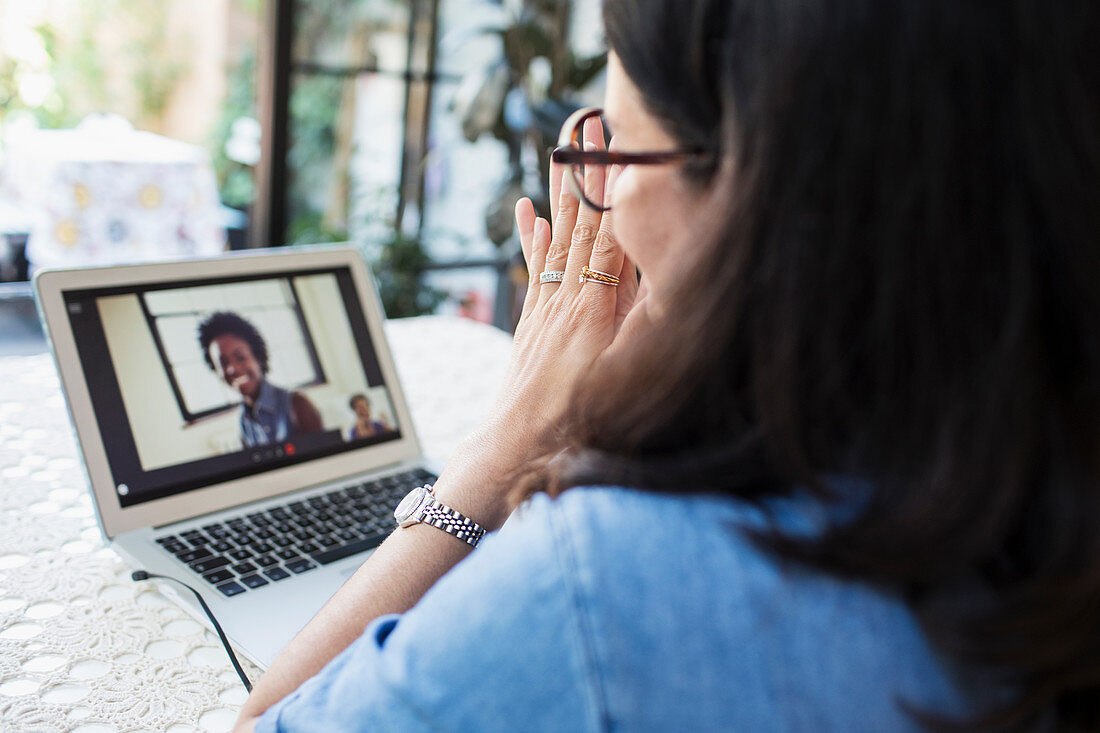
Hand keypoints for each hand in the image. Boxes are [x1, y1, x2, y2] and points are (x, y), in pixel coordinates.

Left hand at [439, 120, 649, 525]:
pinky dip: (530, 235)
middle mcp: (565, 297)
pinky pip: (533, 266)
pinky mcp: (532, 320)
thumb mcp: (623, 373)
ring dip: (561, 191)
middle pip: (580, 224)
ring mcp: (545, 307)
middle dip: (588, 173)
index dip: (617, 189)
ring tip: (561, 148)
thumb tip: (662, 269)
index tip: (622, 146)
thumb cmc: (575, 420)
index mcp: (593, 307)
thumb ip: (642, 320)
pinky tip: (525, 208)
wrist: (515, 447)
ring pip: (555, 236)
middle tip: (590, 125)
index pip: (609, 235)